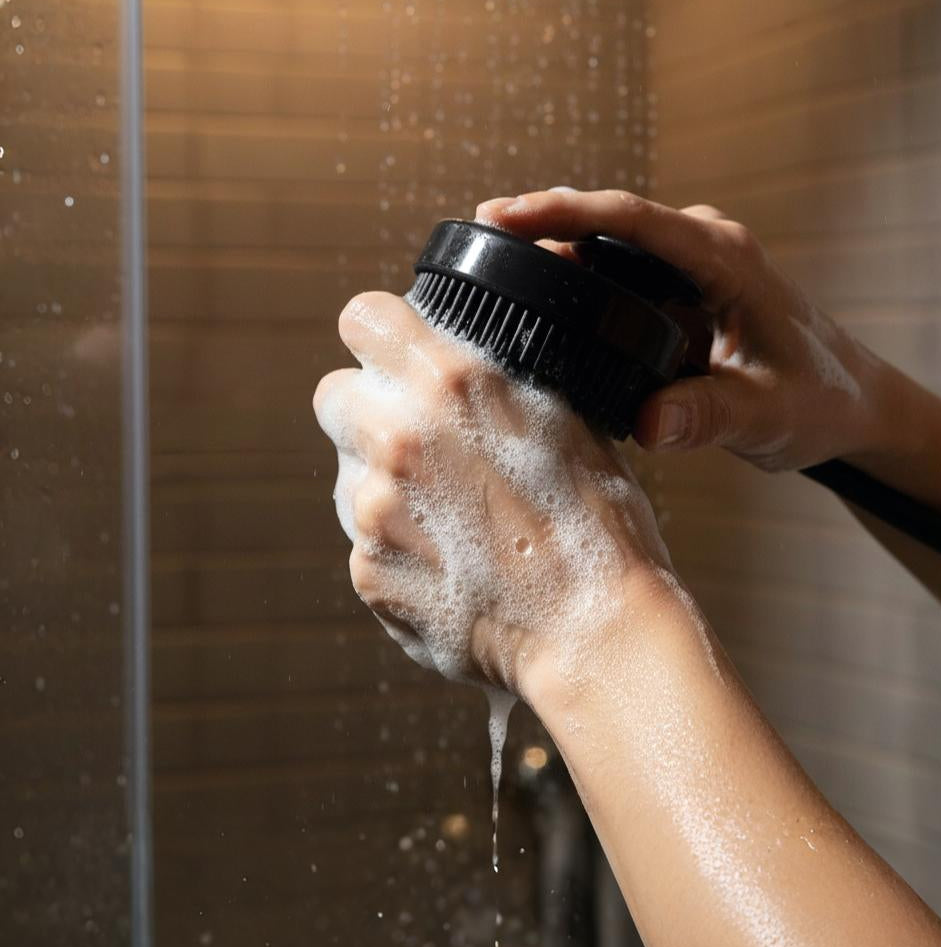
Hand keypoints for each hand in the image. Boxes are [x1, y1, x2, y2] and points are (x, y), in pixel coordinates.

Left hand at [313, 291, 676, 694]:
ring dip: (384, 485)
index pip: (362, 318)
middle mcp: (398, 435)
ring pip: (349, 474)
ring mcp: (373, 507)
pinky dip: (398, 550)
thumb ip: (492, 380)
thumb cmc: (597, 521)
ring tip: (456, 519)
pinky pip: (364, 542)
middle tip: (421, 444)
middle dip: (369, 412)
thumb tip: (459, 361)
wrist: (594, 628)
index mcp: (450, 380)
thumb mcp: (564, 414)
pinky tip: (454, 564)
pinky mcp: (366, 571)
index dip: (381, 337)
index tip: (398, 359)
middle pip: (335, 395)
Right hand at [476, 188, 886, 472]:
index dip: (564, 212)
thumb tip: (646, 423)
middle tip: (472, 250)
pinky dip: (576, 287)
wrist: (854, 402)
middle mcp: (705, 246)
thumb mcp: (767, 416)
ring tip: (487, 284)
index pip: (632, 218)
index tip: (502, 215)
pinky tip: (535, 311)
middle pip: (606, 223)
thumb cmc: (821, 401)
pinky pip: (617, 276)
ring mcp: (690, 265)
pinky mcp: (679, 290)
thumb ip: (709, 415)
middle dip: (539, 229)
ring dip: (553, 260)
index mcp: (726, 258)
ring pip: (606, 248)